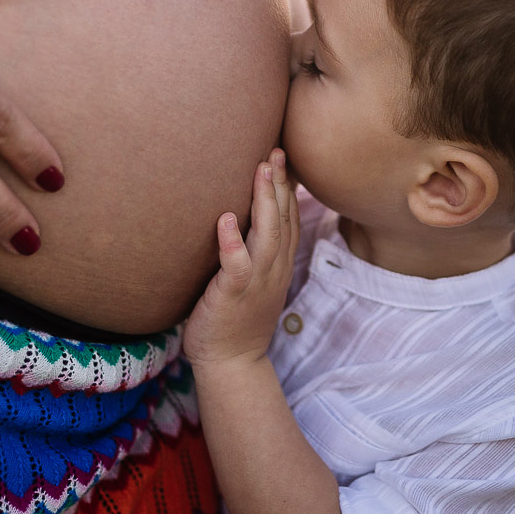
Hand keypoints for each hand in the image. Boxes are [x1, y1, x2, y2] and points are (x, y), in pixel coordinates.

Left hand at [184, 149, 298, 365]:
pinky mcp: (234, 294)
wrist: (231, 362)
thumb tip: (237, 219)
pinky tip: (226, 219)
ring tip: (260, 170)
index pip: (289, 218)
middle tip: (275, 151)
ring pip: (266, 234)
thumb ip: (252, 251)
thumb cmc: (234, 319)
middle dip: (280, 183)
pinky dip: (232, 242)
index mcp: (279, 264)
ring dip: (264, 200)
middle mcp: (274, 268)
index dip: (287, 187)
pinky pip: (236, 265)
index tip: (281, 156)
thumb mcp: (253, 280)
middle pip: (283, 219)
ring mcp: (257, 281)